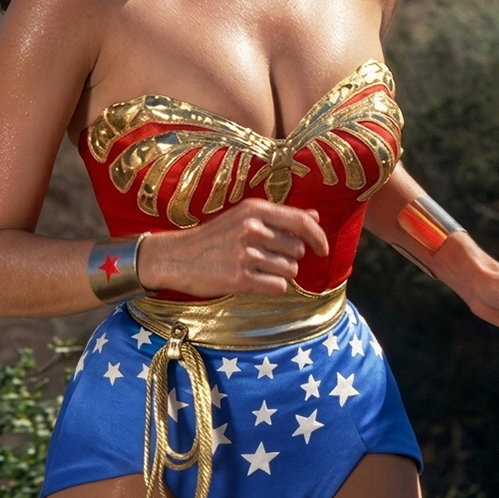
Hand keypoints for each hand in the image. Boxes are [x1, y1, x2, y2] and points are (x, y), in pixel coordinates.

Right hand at [137, 198, 328, 298]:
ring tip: (257, 269)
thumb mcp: (244, 217)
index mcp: (254, 210)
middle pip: (297, 249)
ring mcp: (246, 253)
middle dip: (289, 258)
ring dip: (280, 274)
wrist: (175, 257)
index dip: (318, 237)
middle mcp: (252, 228)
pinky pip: (278, 286)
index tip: (323, 249)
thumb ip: (280, 218)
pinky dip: (271, 287)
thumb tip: (314, 217)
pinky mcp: (240, 278)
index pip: (301, 222)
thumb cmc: (213, 238)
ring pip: (290, 269)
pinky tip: (254, 281)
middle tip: (265, 258)